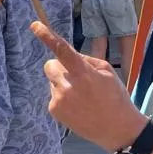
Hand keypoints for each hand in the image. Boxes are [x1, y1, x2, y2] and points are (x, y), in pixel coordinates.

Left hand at [31, 22, 145, 150]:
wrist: (117, 128)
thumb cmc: (114, 96)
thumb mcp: (106, 71)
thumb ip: (85, 60)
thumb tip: (66, 54)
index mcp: (83, 72)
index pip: (62, 50)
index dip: (47, 36)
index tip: (35, 25)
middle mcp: (68, 85)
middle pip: (50, 65)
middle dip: (60, 67)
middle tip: (78, 78)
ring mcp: (59, 99)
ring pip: (52, 80)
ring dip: (62, 83)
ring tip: (82, 96)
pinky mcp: (54, 110)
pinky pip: (53, 94)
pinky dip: (62, 97)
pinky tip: (77, 105)